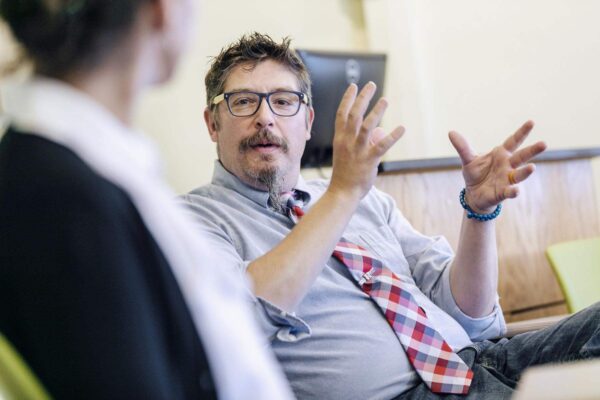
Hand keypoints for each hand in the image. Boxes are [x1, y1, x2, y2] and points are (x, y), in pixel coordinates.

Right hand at [329, 82, 404, 199]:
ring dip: (376, 112)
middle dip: (363, 98)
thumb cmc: (346, 173)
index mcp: (340, 139)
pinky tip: (401, 128)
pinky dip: (392, 136)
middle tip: (371, 85)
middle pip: (354, 115)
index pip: (342, 114)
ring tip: (385, 100)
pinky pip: (382, 146)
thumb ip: (366, 140)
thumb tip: (380, 130)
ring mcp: (358, 150)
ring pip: (366, 126)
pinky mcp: (368, 160)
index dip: (347, 99)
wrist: (342, 192)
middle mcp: (347, 141)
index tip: (353, 86)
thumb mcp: (351, 153)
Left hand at [449, 120, 546, 212]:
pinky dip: (513, 191)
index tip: (531, 122)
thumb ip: (463, 147)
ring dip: (526, 172)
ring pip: (519, 174)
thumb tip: (451, 132)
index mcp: (501, 154)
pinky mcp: (502, 193)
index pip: (514, 141)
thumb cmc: (475, 174)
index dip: (522, 132)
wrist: (474, 194)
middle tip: (544, 143)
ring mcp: (507, 179)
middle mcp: (508, 166)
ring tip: (532, 167)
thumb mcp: (468, 160)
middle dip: (533, 150)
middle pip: (522, 157)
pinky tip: (516, 190)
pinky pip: (509, 192)